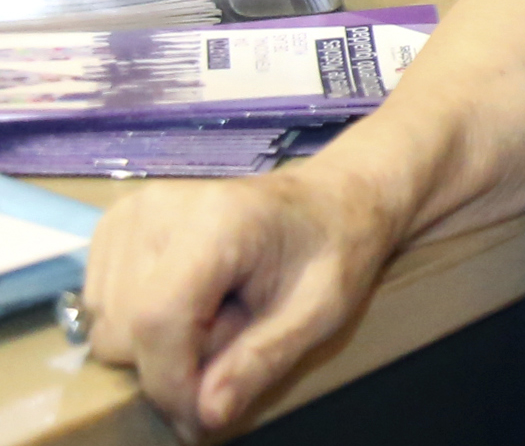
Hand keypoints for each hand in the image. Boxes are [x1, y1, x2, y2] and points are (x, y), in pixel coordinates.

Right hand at [80, 160, 401, 438]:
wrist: (327, 201)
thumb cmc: (332, 251)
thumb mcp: (320, 311)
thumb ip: (262, 361)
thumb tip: (206, 415)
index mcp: (217, 219)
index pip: (157, 319)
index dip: (172, 382)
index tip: (204, 415)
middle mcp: (158, 209)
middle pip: (124, 332)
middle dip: (177, 360)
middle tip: (238, 329)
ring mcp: (129, 214)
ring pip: (107, 328)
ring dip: (159, 344)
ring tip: (218, 310)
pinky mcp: (113, 227)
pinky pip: (100, 311)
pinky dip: (141, 324)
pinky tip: (191, 299)